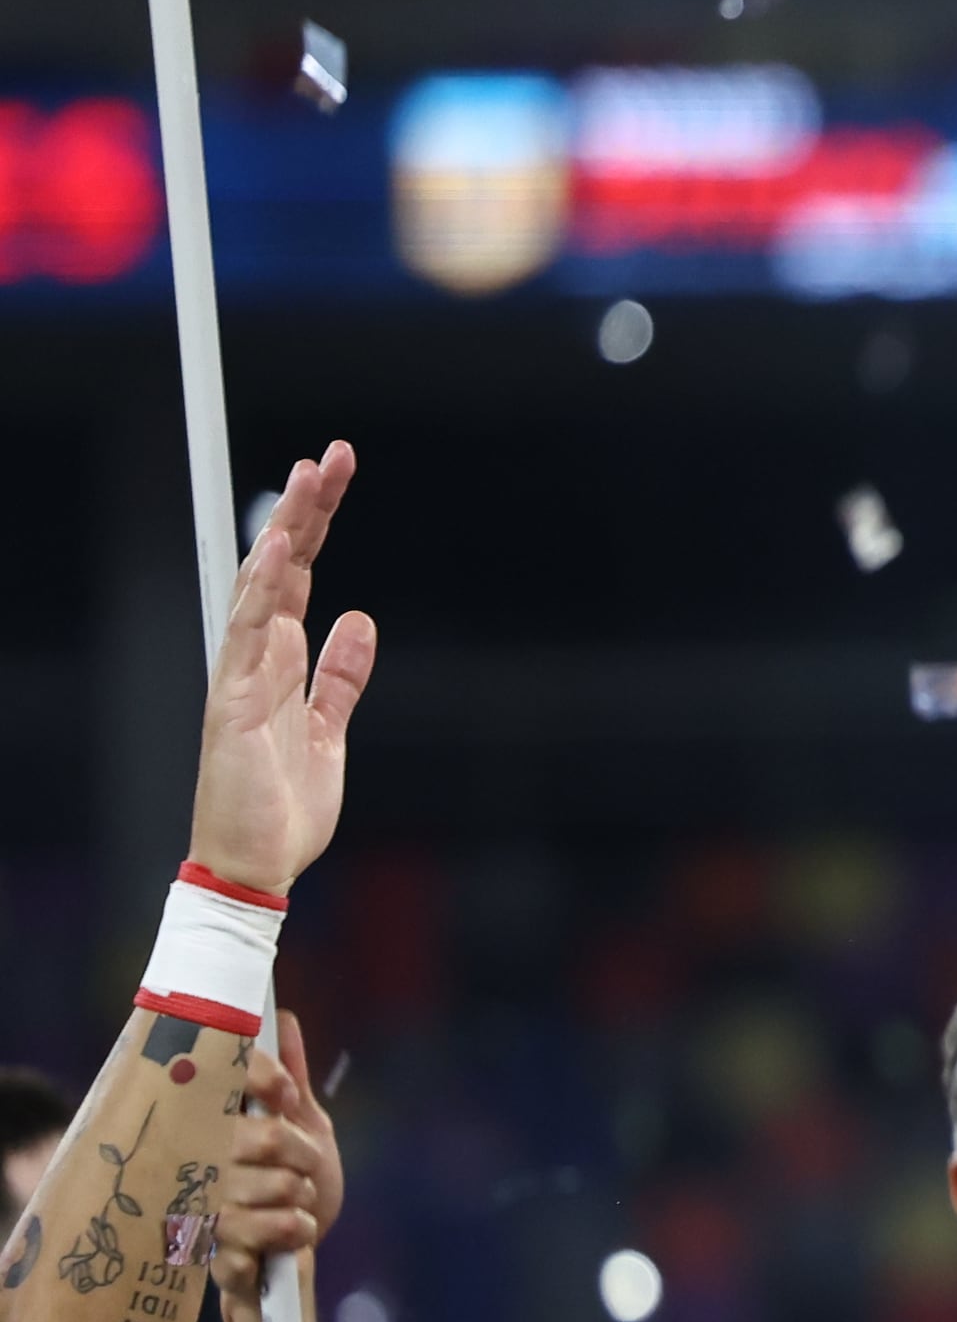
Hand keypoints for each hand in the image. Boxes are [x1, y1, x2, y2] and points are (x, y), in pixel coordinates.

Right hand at [186, 443, 376, 902]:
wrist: (256, 865)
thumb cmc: (283, 805)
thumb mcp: (327, 731)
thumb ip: (340, 678)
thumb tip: (358, 620)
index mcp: (280, 661)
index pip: (301, 576)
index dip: (317, 525)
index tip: (335, 476)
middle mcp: (257, 657)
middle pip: (283, 567)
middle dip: (306, 511)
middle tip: (332, 456)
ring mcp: (241, 675)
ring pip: (264, 586)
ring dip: (286, 530)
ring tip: (307, 477)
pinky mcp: (233, 701)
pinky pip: (247, 634)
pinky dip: (262, 589)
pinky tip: (278, 548)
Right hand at [211, 1010, 343, 1303]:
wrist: (289, 1267)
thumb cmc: (293, 1193)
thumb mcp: (304, 1130)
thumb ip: (290, 1080)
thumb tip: (281, 1019)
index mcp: (212, 1126)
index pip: (229, 1078)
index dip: (265, 1080)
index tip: (286, 1097)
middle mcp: (197, 1161)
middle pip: (268, 1138)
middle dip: (304, 1156)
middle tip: (303, 1169)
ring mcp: (202, 1207)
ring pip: (279, 1186)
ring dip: (302, 1200)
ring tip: (291, 1207)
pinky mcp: (213, 1252)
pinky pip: (271, 1232)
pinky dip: (295, 1234)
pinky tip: (286, 1238)